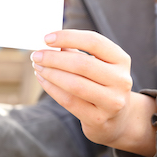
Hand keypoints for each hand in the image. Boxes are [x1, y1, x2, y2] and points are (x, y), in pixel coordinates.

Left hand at [31, 30, 156, 156]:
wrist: (116, 118)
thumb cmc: (99, 83)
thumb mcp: (96, 64)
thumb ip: (75, 52)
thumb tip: (48, 43)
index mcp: (121, 60)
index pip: (94, 42)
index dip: (68, 37)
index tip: (46, 38)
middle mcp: (120, 80)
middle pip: (82, 64)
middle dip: (54, 58)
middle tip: (36, 56)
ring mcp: (112, 101)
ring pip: (75, 84)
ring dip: (51, 73)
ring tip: (38, 67)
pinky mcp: (98, 118)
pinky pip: (68, 101)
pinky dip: (51, 88)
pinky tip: (42, 79)